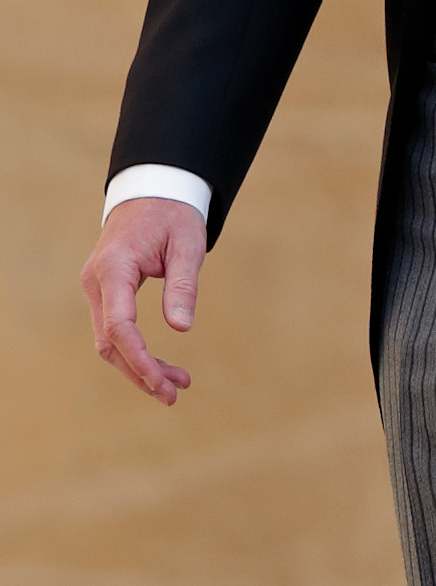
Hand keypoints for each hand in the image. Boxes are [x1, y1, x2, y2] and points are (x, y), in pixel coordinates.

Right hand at [82, 197, 208, 403]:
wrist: (151, 191)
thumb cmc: (172, 214)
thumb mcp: (187, 244)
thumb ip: (183, 285)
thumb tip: (181, 327)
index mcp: (114, 267)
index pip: (119, 325)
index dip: (139, 359)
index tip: (162, 383)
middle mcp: (97, 281)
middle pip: (110, 342)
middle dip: (140, 372)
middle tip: (174, 395)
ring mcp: (97, 288)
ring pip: (110, 342)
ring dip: (139, 367)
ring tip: (176, 386)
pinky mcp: (105, 293)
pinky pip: (115, 331)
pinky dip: (136, 352)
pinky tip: (162, 368)